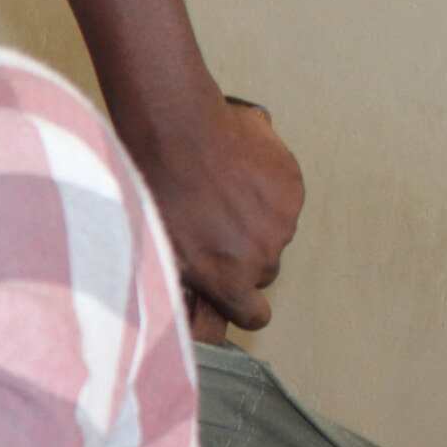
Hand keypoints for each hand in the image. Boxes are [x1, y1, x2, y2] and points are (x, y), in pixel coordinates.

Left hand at [135, 97, 302, 341]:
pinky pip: (283, 196)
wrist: (174, 130)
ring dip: (254, 216)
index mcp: (227, 278)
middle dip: (244, 253)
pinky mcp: (292, 188)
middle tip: (214, 223)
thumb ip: (185, 277)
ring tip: (218, 188)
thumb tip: (189, 295)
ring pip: (274, 230)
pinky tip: (233, 168)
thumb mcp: (154, 246)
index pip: (254, 316)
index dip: (244, 304)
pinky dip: (266, 186)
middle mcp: (261, 256)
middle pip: (263, 268)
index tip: (236, 293)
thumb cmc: (154, 185)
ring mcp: (282, 221)